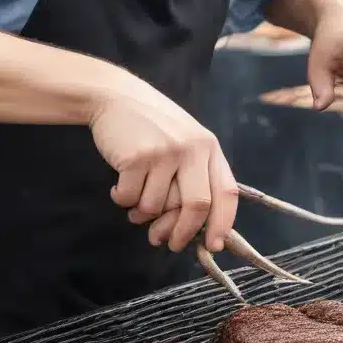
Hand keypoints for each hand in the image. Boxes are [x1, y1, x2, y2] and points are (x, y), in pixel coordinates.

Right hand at [89, 74, 237, 252]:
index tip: (214, 245)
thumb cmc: (152, 126)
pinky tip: (119, 185)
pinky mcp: (136, 157)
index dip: (222, 224)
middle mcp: (191, 149)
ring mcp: (164, 152)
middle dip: (182, 233)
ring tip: (135, 201)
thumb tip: (187, 230)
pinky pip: (129, 198)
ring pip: (156, 207)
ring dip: (141, 213)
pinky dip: (121, 198)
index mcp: (209, 147)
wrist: (116, 96)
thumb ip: (192, 178)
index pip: (226, 193)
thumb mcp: (184, 142)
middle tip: (169, 243)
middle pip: (197, 207)